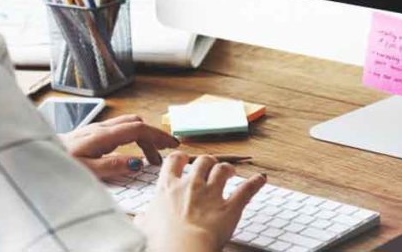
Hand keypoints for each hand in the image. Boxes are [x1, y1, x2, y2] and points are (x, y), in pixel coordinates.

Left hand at [60, 114, 178, 178]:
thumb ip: (112, 166)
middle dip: (153, 137)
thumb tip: (137, 162)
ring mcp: (95, 129)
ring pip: (127, 125)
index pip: (138, 128)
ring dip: (142, 137)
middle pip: (136, 123)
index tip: (172, 145)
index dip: (158, 135)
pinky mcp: (90, 134)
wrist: (36, 156)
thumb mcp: (86, 171)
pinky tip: (129, 153)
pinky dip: (131, 138)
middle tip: (163, 156)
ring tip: (149, 158)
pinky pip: (118, 130)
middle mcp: (100, 128)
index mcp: (102, 136)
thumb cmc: (59, 164)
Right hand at [135, 152, 267, 251]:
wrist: (180, 251)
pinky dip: (256, 183)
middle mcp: (191, 185)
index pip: (174, 161)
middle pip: (202, 161)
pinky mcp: (230, 208)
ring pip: (223, 170)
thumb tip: (140, 219)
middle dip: (207, 162)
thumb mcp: (144, 228)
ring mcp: (211, 194)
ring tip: (230, 171)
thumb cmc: (160, 242)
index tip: (184, 160)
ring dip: (228, 169)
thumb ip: (144, 219)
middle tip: (209, 166)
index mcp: (168, 188)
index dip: (181, 158)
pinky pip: (246, 190)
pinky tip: (261, 179)